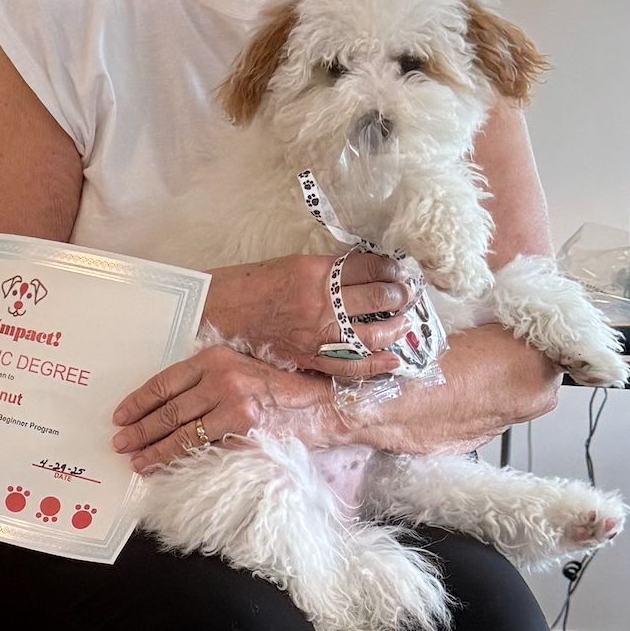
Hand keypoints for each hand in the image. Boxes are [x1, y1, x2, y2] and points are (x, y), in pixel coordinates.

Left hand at [112, 344, 335, 471]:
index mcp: (214, 357)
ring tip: (136, 460)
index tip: (121, 416)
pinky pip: (204, 446)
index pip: (165, 382)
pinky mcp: (245, 427)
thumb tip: (165, 409)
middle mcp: (221, 376)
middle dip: (141, 430)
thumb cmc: (274, 390)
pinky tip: (165, 465)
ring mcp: (233, 402)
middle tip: (121, 444)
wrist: (318, 402)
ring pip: (182, 431)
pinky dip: (181, 458)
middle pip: (169, 409)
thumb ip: (205, 384)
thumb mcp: (236, 373)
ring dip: (155, 449)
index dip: (139, 402)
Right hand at [203, 254, 422, 377]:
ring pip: (372, 332)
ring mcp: (317, 333)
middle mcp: (321, 302)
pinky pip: (350, 365)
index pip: (369, 268)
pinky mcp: (310, 357)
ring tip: (404, 322)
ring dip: (396, 326)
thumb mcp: (294, 265)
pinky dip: (377, 364)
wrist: (221, 312)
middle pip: (378, 297)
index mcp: (317, 271)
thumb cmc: (254, 286)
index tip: (400, 271)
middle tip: (408, 295)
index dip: (392, 270)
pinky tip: (394, 360)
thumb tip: (362, 276)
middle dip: (400, 296)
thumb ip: (328, 272)